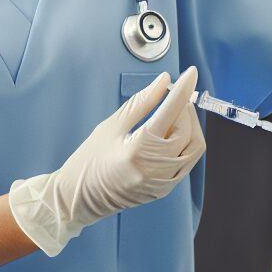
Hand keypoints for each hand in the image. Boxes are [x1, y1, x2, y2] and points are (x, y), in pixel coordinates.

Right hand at [9, 67, 205, 255]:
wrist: (78, 199)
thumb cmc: (88, 162)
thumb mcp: (111, 126)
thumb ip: (141, 102)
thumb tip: (164, 82)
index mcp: (139, 150)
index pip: (172, 112)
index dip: (184, 89)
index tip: (191, 72)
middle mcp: (156, 168)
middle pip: (187, 129)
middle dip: (184, 107)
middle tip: (170, 95)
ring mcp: (163, 182)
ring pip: (194, 146)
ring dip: (189, 125)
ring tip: (172, 114)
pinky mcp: (165, 189)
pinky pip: (187, 161)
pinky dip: (185, 142)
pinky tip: (170, 134)